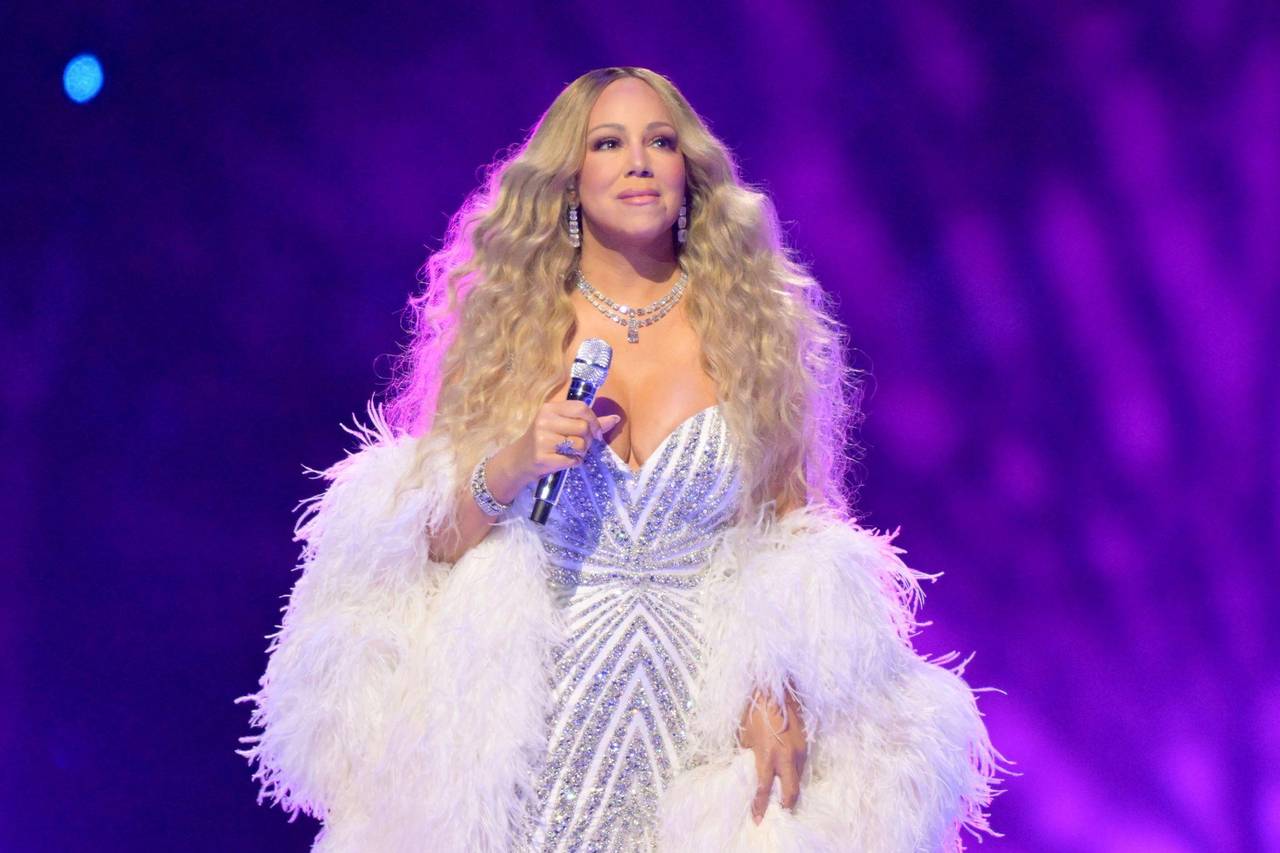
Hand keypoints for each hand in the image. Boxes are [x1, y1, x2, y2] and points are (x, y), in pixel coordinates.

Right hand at [497, 399, 621, 491]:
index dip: (594, 421)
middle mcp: (544, 421)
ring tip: (570, 452)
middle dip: (588, 439)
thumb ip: (588, 421)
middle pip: (583, 427)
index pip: (581, 408)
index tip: (596, 432)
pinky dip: (574, 463)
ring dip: (581, 452)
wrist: (518, 461)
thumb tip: (616, 418)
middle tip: (579, 445)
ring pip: (580, 444)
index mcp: (549, 409)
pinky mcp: (542, 457)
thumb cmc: (544, 441)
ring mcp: (542, 439)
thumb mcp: (562, 425)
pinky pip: (572, 460)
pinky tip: (564, 461)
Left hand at [737, 684, 807, 824]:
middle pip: (791, 793)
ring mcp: (799, 752)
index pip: (763, 789)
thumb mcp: (746, 735)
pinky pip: (801, 766)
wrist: (776, 690)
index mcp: (767, 756)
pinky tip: (788, 773)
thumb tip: (749, 767)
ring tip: (784, 795)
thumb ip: (750, 754)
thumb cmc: (756, 711)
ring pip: (798, 779)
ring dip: (791, 788)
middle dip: (786, 805)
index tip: (757, 819)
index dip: (759, 807)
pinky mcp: (806, 744)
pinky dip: (795, 773)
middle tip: (780, 812)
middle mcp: (786, 758)